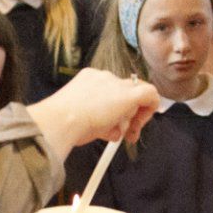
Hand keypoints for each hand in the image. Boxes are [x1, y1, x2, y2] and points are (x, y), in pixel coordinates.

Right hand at [26, 69, 161, 161]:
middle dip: (126, 115)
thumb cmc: (63, 123)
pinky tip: (141, 124)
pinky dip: (151, 107)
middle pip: (123, 93)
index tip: (112, 123)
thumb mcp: (78, 116)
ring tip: (121, 134)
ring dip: (131, 118)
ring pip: (134, 97)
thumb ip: (96, 118)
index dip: (114, 109)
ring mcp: (116, 84)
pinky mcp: (129, 95)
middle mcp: (103, 77)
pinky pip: (150, 94)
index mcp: (88, 79)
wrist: (61, 120)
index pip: (109, 91)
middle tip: (125, 133)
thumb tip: (111, 129)